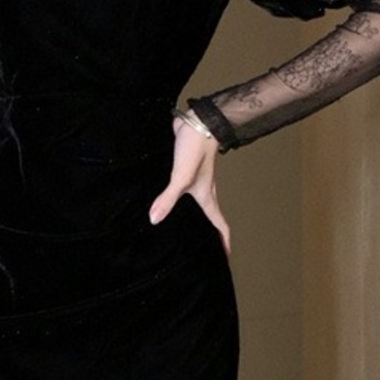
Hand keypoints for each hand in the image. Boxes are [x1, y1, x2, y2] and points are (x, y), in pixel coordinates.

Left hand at [149, 115, 230, 254]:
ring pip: (195, 206)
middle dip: (209, 235)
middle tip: (204, 251)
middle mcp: (203, 191)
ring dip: (194, 219)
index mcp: (207, 197)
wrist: (196, 122)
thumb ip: (168, 199)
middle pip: (208, 219)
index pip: (219, 225)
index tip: (225, 258)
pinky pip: (181, 192)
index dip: (223, 242)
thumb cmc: (195, 149)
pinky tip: (164, 204)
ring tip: (184, 232)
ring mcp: (194, 181)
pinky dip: (177, 202)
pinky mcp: (183, 171)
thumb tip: (155, 220)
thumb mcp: (181, 178)